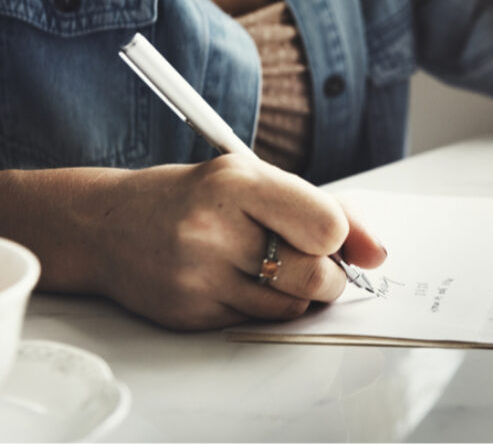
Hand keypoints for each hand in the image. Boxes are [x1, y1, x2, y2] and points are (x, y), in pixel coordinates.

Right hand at [85, 155, 385, 329]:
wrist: (108, 224)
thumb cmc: (193, 196)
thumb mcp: (254, 179)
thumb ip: (322, 207)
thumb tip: (377, 252)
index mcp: (236, 183)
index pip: (325, 225)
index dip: (339, 236)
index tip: (330, 235)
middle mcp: (213, 229)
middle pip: (314, 277)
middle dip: (330, 276)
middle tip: (317, 263)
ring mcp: (197, 277)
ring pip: (291, 308)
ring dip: (297, 293)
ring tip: (270, 266)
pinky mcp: (188, 314)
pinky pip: (257, 322)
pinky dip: (262, 306)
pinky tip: (237, 280)